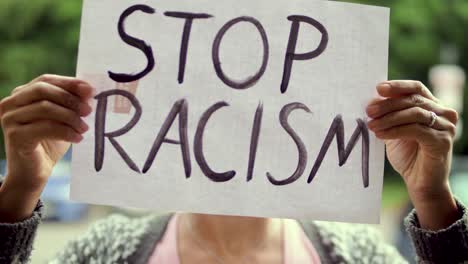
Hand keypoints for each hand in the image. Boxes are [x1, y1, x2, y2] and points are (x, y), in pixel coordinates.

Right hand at [0, 74, 92, 221]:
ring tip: (84, 128)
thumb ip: (71, 103)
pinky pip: (45, 128)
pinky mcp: (15, 136)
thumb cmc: (50, 142)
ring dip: (71, 117)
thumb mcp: (63, 119)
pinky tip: (78, 138)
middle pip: (43, 90)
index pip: (46, 80)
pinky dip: (66, 132)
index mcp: (21, 94)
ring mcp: (10, 119)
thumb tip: (89, 91)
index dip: (69, 83)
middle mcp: (10, 103)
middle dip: (70, 99)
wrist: (34, 172)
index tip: (91, 90)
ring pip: (45, 108)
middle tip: (88, 111)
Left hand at [367, 80, 459, 229]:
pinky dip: (395, 131)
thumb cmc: (407, 155)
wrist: (420, 182)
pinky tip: (381, 135)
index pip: (416, 88)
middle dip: (387, 105)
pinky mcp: (442, 141)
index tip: (378, 88)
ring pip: (414, 114)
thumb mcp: (394, 129)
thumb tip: (371, 100)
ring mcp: (446, 126)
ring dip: (389, 118)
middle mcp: (444, 113)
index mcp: (433, 105)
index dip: (398, 86)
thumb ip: (387, 114)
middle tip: (368, 111)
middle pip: (413, 100)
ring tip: (372, 125)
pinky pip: (416, 130)